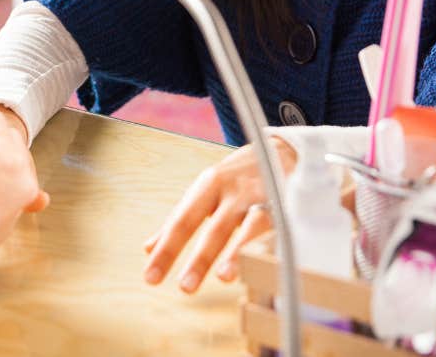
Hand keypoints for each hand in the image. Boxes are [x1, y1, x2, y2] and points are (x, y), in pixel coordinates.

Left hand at [142, 139, 297, 292]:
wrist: (281, 148)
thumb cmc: (237, 176)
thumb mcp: (206, 190)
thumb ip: (180, 219)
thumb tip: (149, 248)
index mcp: (208, 186)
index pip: (182, 221)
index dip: (167, 250)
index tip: (151, 277)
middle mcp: (233, 190)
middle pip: (214, 227)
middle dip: (200, 258)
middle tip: (185, 287)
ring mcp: (261, 196)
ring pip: (249, 226)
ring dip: (237, 251)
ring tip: (224, 276)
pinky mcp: (287, 202)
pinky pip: (279, 226)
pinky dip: (271, 244)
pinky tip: (265, 264)